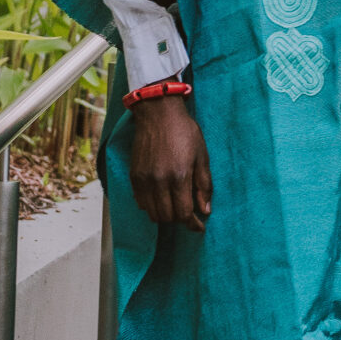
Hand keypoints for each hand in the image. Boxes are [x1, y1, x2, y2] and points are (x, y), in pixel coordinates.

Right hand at [128, 93, 213, 227]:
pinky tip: (160, 198)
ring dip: (165, 215)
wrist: (158, 113)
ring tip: (174, 206)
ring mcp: (144, 179)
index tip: (199, 226)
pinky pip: (141, 203)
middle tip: (188, 213)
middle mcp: (159, 181)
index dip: (193, 224)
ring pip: (153, 213)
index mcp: (179, 176)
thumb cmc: (184, 132)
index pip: (184, 213)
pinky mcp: (134, 176)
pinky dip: (151, 206)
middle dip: (180, 219)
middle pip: (168, 217)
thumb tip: (205, 210)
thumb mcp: (202, 156)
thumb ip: (204, 185)